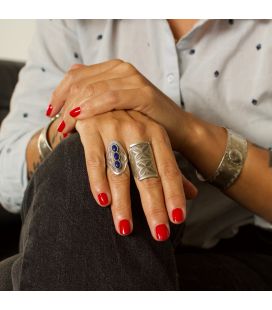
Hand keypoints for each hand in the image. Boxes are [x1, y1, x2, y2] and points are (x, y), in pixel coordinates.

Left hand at [47, 60, 191, 150]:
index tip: (50, 113)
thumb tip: (70, 91)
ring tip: (65, 128)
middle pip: (80, 82)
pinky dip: (92, 107)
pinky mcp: (142, 92)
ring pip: (91, 89)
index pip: (75, 75)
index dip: (58, 93)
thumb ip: (96, 95)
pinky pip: (110, 97)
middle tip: (57, 125)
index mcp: (113, 69)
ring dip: (73, 108)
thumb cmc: (143, 121)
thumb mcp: (116, 107)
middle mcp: (121, 68)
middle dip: (63, 104)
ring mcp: (132, 78)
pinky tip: (80, 117)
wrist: (176, 128)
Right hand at [75, 110, 196, 240]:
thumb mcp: (152, 140)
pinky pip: (94, 160)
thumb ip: (169, 168)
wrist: (97, 96)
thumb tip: (193, 194)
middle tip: (159, 233)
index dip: (174, 195)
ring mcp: (113, 128)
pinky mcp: (90, 129)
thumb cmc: (127, 125)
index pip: (169, 169)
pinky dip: (97, 181)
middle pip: (148, 175)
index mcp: (156, 132)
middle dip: (153, 206)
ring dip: (123, 203)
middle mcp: (137, 129)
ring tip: (125, 229)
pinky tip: (102, 202)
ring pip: (120, 172)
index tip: (177, 220)